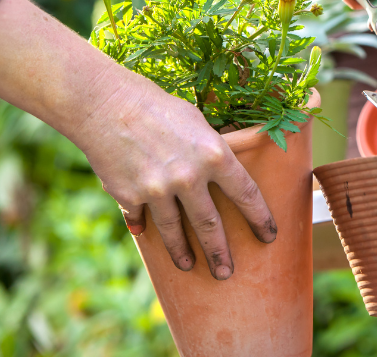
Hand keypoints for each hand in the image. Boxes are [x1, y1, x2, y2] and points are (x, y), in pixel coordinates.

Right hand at [80, 73, 276, 278]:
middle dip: (221, 253)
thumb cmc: (158, 106)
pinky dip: (143, 227)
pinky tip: (145, 235)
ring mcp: (158, 190)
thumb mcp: (197, 122)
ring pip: (175, 232)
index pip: (246, 194)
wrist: (107, 105)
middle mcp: (190, 177)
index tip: (269, 235)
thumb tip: (221, 173)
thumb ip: (210, 151)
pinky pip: (141, 220)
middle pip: (211, 226)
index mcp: (214, 154)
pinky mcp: (130, 197)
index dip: (260, 218)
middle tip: (227, 272)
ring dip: (183, 253)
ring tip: (190, 265)